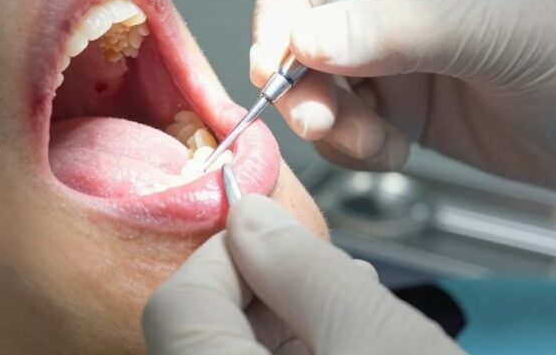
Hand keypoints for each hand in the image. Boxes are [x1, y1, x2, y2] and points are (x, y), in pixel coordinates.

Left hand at [142, 195, 462, 354]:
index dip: (231, 253)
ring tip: (357, 310)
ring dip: (289, 316)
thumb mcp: (378, 339)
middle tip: (332, 275)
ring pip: (237, 342)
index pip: (177, 299)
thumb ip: (303, 269)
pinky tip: (353, 341)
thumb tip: (249, 214)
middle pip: (204, 321)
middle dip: (267, 283)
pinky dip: (302, 345)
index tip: (281, 236)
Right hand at [251, 0, 555, 213]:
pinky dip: (350, 145)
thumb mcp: (495, 32)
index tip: (275, 57)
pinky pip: (342, 123)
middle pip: (303, 21)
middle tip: (317, 118)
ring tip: (368, 145)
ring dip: (323, 117)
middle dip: (299, 74)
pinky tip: (393, 153)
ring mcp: (394, 50)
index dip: (284, 2)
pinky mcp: (399, 103)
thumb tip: (305, 38)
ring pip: (314, 80)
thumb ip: (398, 33)